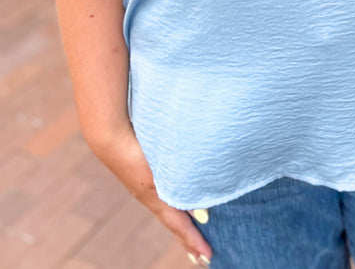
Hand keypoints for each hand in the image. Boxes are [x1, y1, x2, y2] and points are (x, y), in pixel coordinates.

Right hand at [90, 123, 212, 265]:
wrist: (110, 135)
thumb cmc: (137, 150)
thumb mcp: (162, 173)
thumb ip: (183, 190)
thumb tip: (204, 214)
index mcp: (155, 198)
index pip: (178, 225)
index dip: (193, 241)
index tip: (208, 257)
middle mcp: (149, 196)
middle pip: (172, 223)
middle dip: (187, 239)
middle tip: (201, 257)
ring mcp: (144, 186)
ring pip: (168, 209)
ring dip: (181, 222)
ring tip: (193, 230)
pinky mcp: (142, 173)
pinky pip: (163, 195)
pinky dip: (174, 204)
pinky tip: (176, 198)